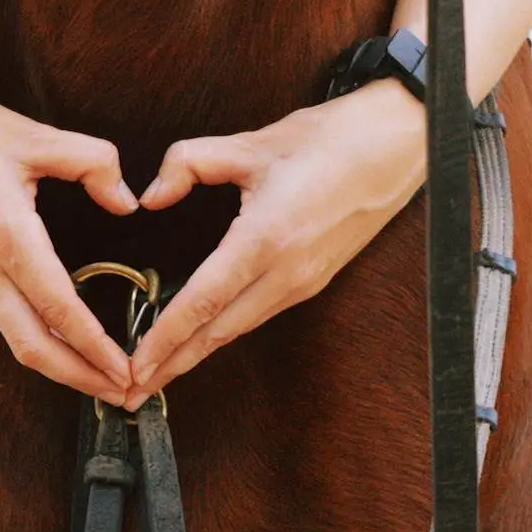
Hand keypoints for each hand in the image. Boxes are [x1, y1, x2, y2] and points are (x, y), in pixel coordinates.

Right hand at [0, 62, 136, 401]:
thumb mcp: (34, 137)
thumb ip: (93, 163)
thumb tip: (126, 200)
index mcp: (7, 235)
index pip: (59, 307)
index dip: (94, 346)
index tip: (124, 370)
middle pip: (33, 346)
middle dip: (80, 378)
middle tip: (121, 394)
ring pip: (15, 337)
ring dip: (59, 363)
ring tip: (99, 376)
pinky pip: (3, 317)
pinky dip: (37, 339)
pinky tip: (62, 339)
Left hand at [123, 79, 425, 410]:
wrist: (401, 143)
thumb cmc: (333, 138)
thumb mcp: (251, 143)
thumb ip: (190, 164)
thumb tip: (152, 196)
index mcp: (266, 239)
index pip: (202, 302)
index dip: (164, 338)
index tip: (135, 365)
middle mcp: (287, 272)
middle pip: (218, 332)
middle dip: (172, 365)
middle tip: (130, 393)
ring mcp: (305, 281)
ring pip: (239, 328)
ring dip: (196, 354)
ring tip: (158, 375)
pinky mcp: (315, 280)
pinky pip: (259, 314)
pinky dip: (224, 332)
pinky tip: (202, 339)